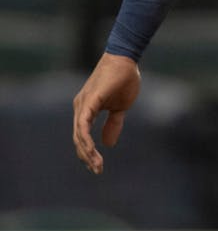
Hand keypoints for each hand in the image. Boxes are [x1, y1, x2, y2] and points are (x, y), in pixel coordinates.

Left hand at [72, 53, 141, 174]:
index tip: (98, 166)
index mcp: (87, 109)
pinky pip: (83, 125)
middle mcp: (80, 108)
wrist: (126, 59)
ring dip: (87, 152)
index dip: (89, 152)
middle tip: (97, 170)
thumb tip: (108, 144)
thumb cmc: (124, 79)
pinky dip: (86, 139)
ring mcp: (82, 105)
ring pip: (78, 135)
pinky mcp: (89, 102)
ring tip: (97, 165)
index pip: (82, 136)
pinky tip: (92, 150)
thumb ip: (113, 124)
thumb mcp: (121, 107)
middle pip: (78, 138)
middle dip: (87, 156)